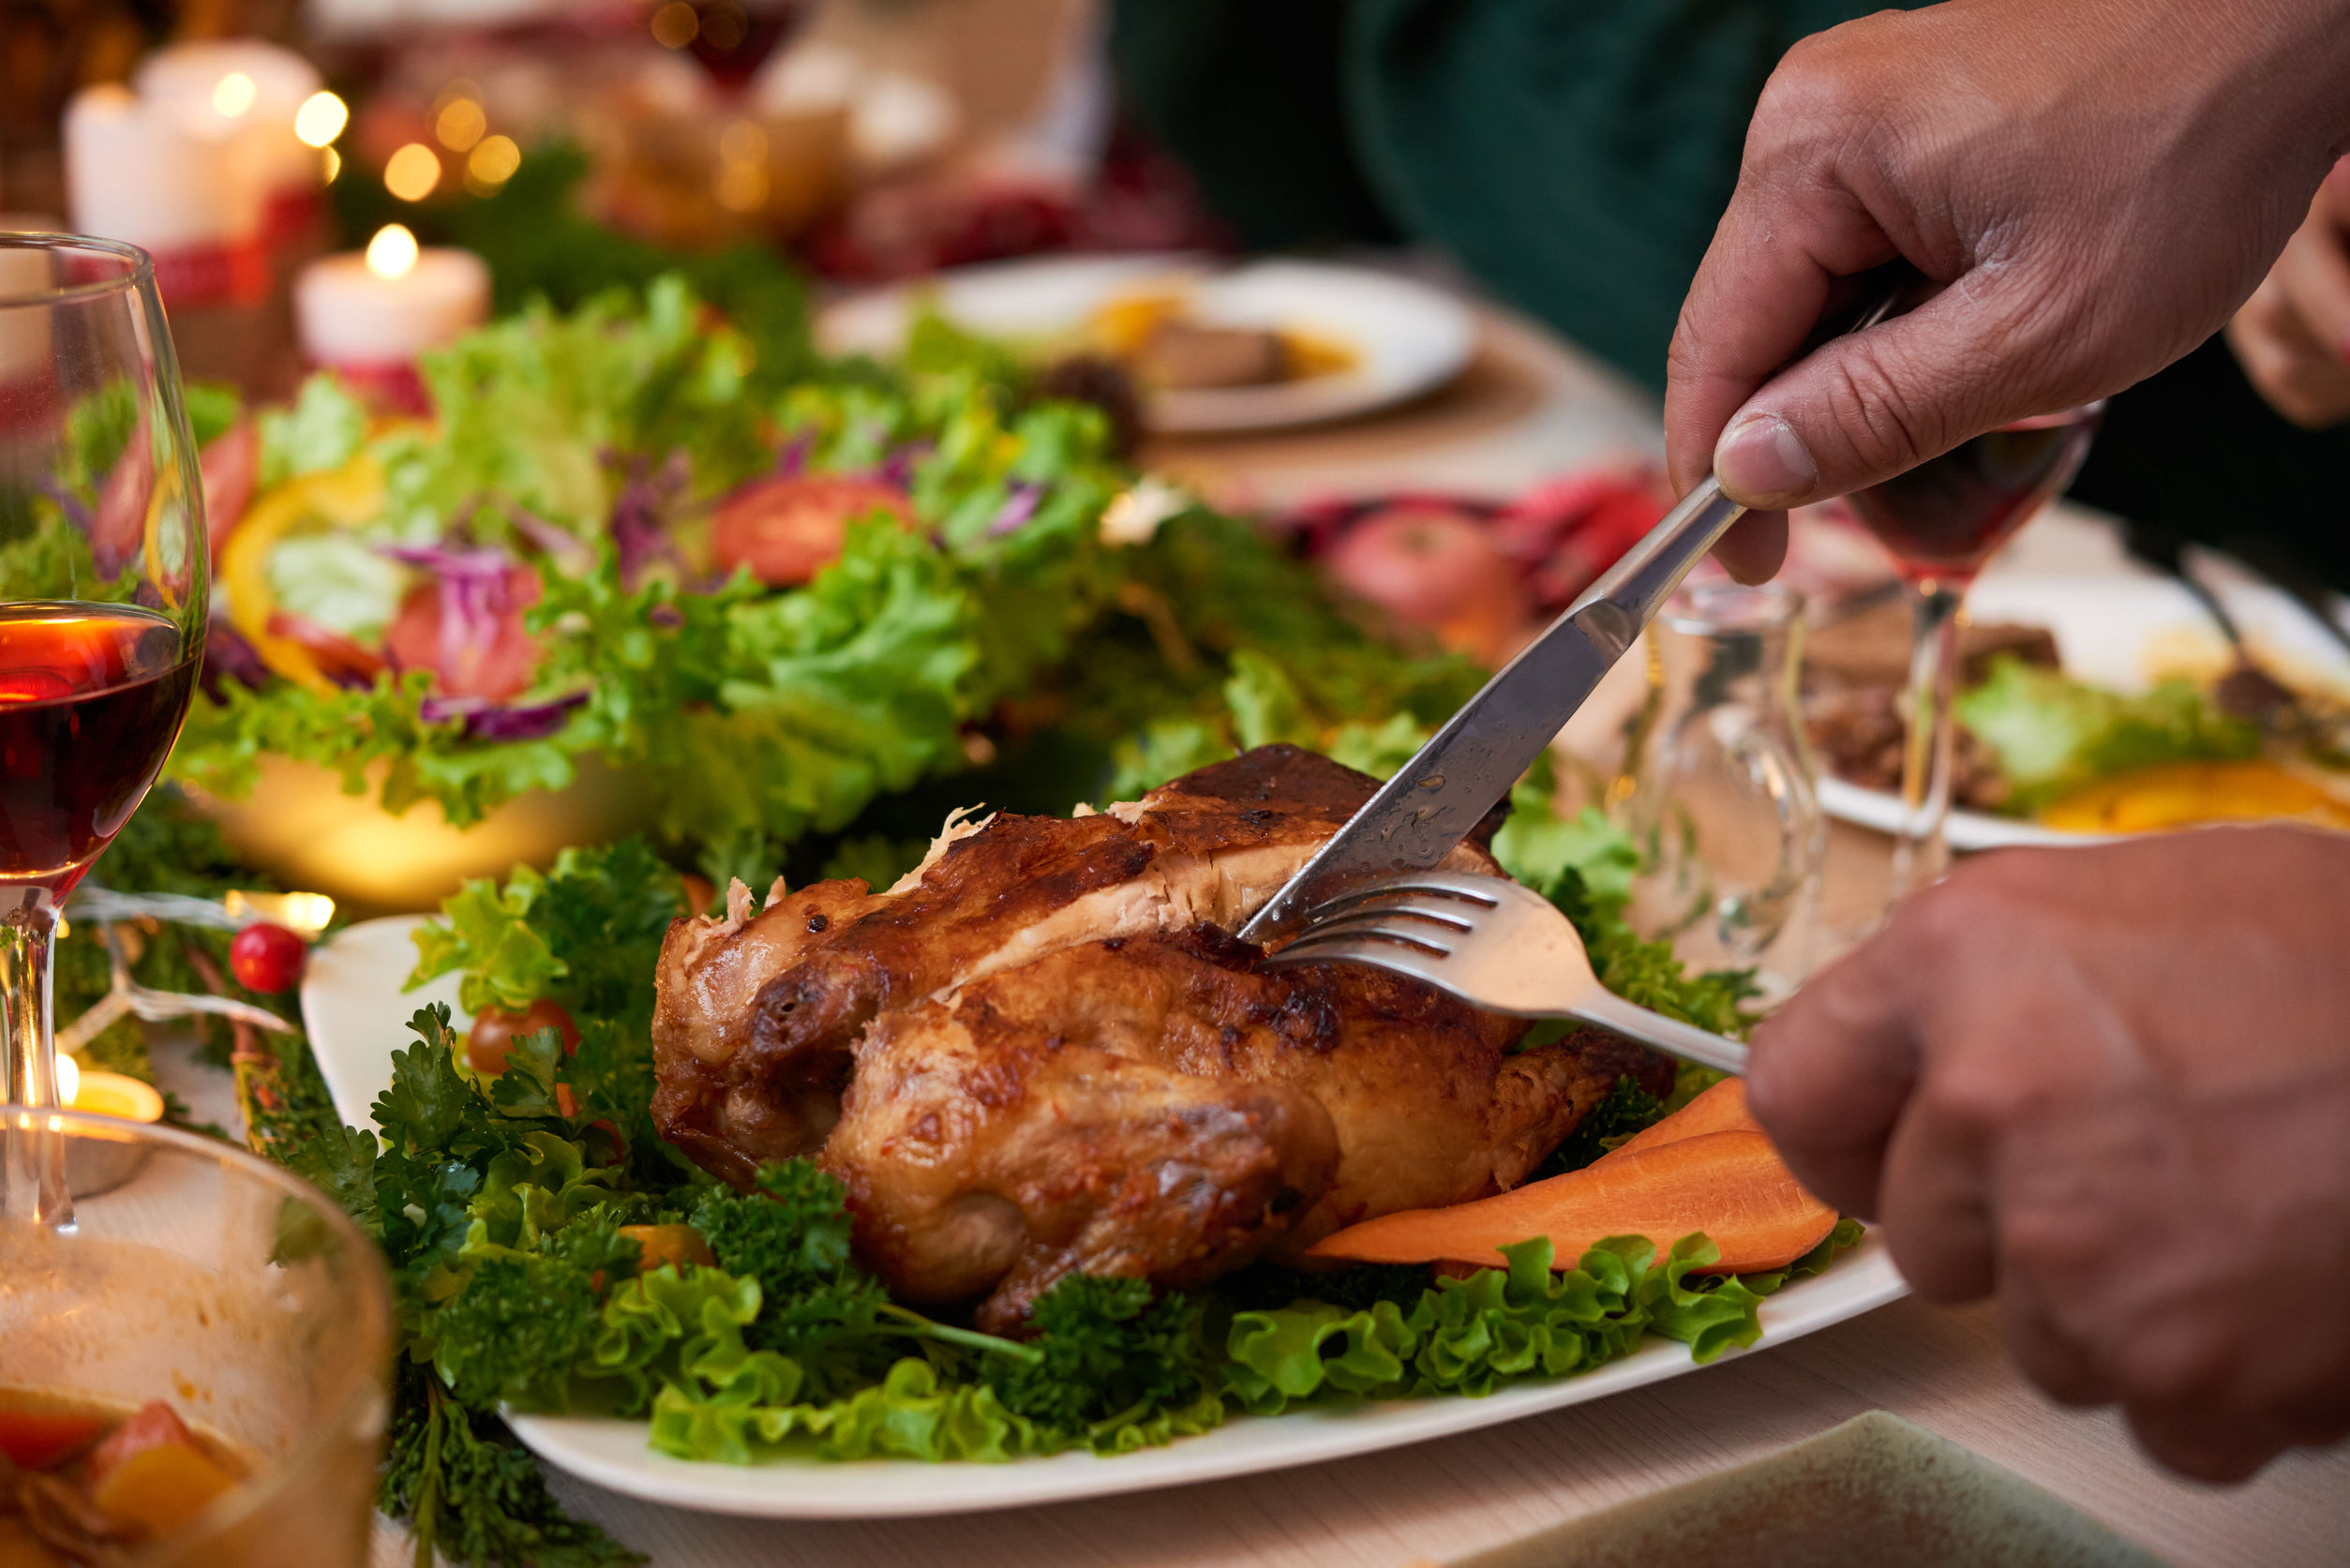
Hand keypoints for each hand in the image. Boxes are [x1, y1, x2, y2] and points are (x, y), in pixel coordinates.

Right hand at [1667, 0, 2349, 581]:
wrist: (2294, 25)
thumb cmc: (2194, 153)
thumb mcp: (2037, 335)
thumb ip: (1875, 413)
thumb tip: (1744, 472)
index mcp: (1814, 151)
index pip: (1713, 345)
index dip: (1714, 474)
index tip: (1746, 566)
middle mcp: (1811, 116)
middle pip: (1755, 320)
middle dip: (1807, 422)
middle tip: (1889, 508)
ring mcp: (1855, 110)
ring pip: (1810, 293)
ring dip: (1864, 372)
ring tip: (1974, 396)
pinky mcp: (1902, 118)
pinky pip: (1859, 250)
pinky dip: (1899, 318)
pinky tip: (1977, 336)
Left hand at [1747, 827, 2349, 1480]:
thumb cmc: (2349, 964)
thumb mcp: (2136, 897)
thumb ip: (1995, 978)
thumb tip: (1916, 1053)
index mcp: (1961, 958)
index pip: (1795, 1087)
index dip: (1844, 1134)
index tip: (1880, 1154)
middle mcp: (1988, 1099)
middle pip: (1922, 1237)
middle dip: (2011, 1223)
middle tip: (2142, 1166)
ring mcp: (2074, 1244)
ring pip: (2033, 1333)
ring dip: (2117, 1301)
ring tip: (2234, 1210)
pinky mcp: (2172, 1365)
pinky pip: (2144, 1412)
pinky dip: (2212, 1377)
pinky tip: (2278, 1284)